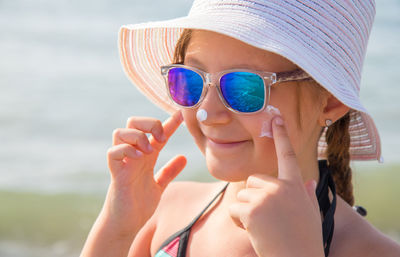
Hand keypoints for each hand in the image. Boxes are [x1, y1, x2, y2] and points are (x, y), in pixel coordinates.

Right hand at [104, 110, 185, 234]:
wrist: (126, 224)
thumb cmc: (139, 204)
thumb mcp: (159, 185)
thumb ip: (169, 171)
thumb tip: (184, 157)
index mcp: (144, 156)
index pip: (155, 133)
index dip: (169, 123)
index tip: (181, 115)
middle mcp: (133, 155)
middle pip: (133, 123)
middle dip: (148, 123)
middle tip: (161, 137)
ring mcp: (123, 163)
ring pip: (120, 133)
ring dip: (137, 136)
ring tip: (149, 150)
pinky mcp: (116, 174)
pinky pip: (113, 153)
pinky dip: (126, 150)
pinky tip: (139, 157)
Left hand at [229, 116, 323, 256]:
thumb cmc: (304, 240)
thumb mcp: (309, 213)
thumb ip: (305, 193)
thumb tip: (307, 180)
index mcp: (295, 185)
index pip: (287, 156)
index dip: (282, 136)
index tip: (277, 119)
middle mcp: (280, 186)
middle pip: (253, 180)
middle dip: (254, 197)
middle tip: (267, 218)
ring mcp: (265, 197)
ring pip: (242, 195)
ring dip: (246, 211)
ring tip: (263, 226)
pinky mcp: (251, 209)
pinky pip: (234, 209)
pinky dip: (239, 221)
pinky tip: (253, 231)